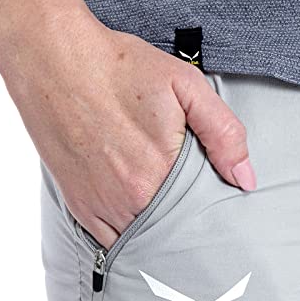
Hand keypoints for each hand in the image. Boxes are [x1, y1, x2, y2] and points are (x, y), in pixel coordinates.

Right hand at [0, 7, 255, 248]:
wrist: (54, 59)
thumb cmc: (120, 68)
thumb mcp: (185, 86)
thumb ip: (222, 134)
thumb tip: (245, 180)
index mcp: (159, 172)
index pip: (201, 216)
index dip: (212, 218)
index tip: (220, 220)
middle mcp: (128, 198)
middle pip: (171, 233)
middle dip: (188, 232)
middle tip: (201, 230)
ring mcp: (99, 203)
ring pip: (140, 241)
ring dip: (158, 238)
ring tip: (173, 230)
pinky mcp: (77, 202)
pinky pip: (107, 240)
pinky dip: (127, 238)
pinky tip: (139, 226)